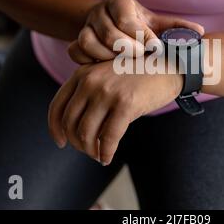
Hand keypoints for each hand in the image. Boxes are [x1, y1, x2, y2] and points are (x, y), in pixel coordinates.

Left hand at [48, 60, 182, 164]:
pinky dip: (106, 153)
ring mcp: (108, 92)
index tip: (61, 142)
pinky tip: (108, 158)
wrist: (168, 65)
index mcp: (83, 73)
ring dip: (90, 150)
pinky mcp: (126, 104)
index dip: (55, 129)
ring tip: (98, 155)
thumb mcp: (106, 75)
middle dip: (76, 143)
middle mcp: (91, 81)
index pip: (57, 106)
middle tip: (88, 151)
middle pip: (70, 123)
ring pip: (86, 133)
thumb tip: (75, 130)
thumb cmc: (138, 74)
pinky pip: (108, 138)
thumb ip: (89, 93)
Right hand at [68, 0, 204, 63]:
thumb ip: (177, 28)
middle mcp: (100, 11)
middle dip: (127, 48)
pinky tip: (105, 68)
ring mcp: (85, 25)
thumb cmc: (142, 27)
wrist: (116, 26)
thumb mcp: (158, 24)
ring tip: (123, 65)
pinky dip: (87, 61)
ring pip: (87, 41)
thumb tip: (200, 32)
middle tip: (141, 58)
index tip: (155, 49)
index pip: (126, 18)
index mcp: (120, 2)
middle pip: (107, 31)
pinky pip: (75, 50)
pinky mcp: (76, 40)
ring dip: (106, 56)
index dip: (141, 35)